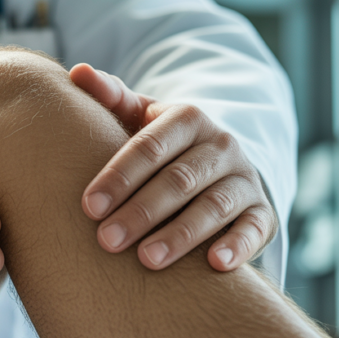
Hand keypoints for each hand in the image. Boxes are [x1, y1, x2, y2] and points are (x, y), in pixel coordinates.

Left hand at [70, 63, 276, 271]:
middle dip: (141, 211)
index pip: (150, 146)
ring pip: (213, 206)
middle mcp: (221, 145)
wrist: (215, 165)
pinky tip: (215, 264)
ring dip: (181, 234)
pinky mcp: (261, 213)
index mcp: (188, 118)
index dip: (119, 176)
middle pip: (179, 179)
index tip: (89, 206)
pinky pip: (254, 229)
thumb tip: (77, 72)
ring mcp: (244, 179)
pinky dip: (238, 246)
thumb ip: (109, 95)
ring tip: (147, 260)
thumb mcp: (138, 116)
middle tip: (107, 240)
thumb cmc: (161, 146)